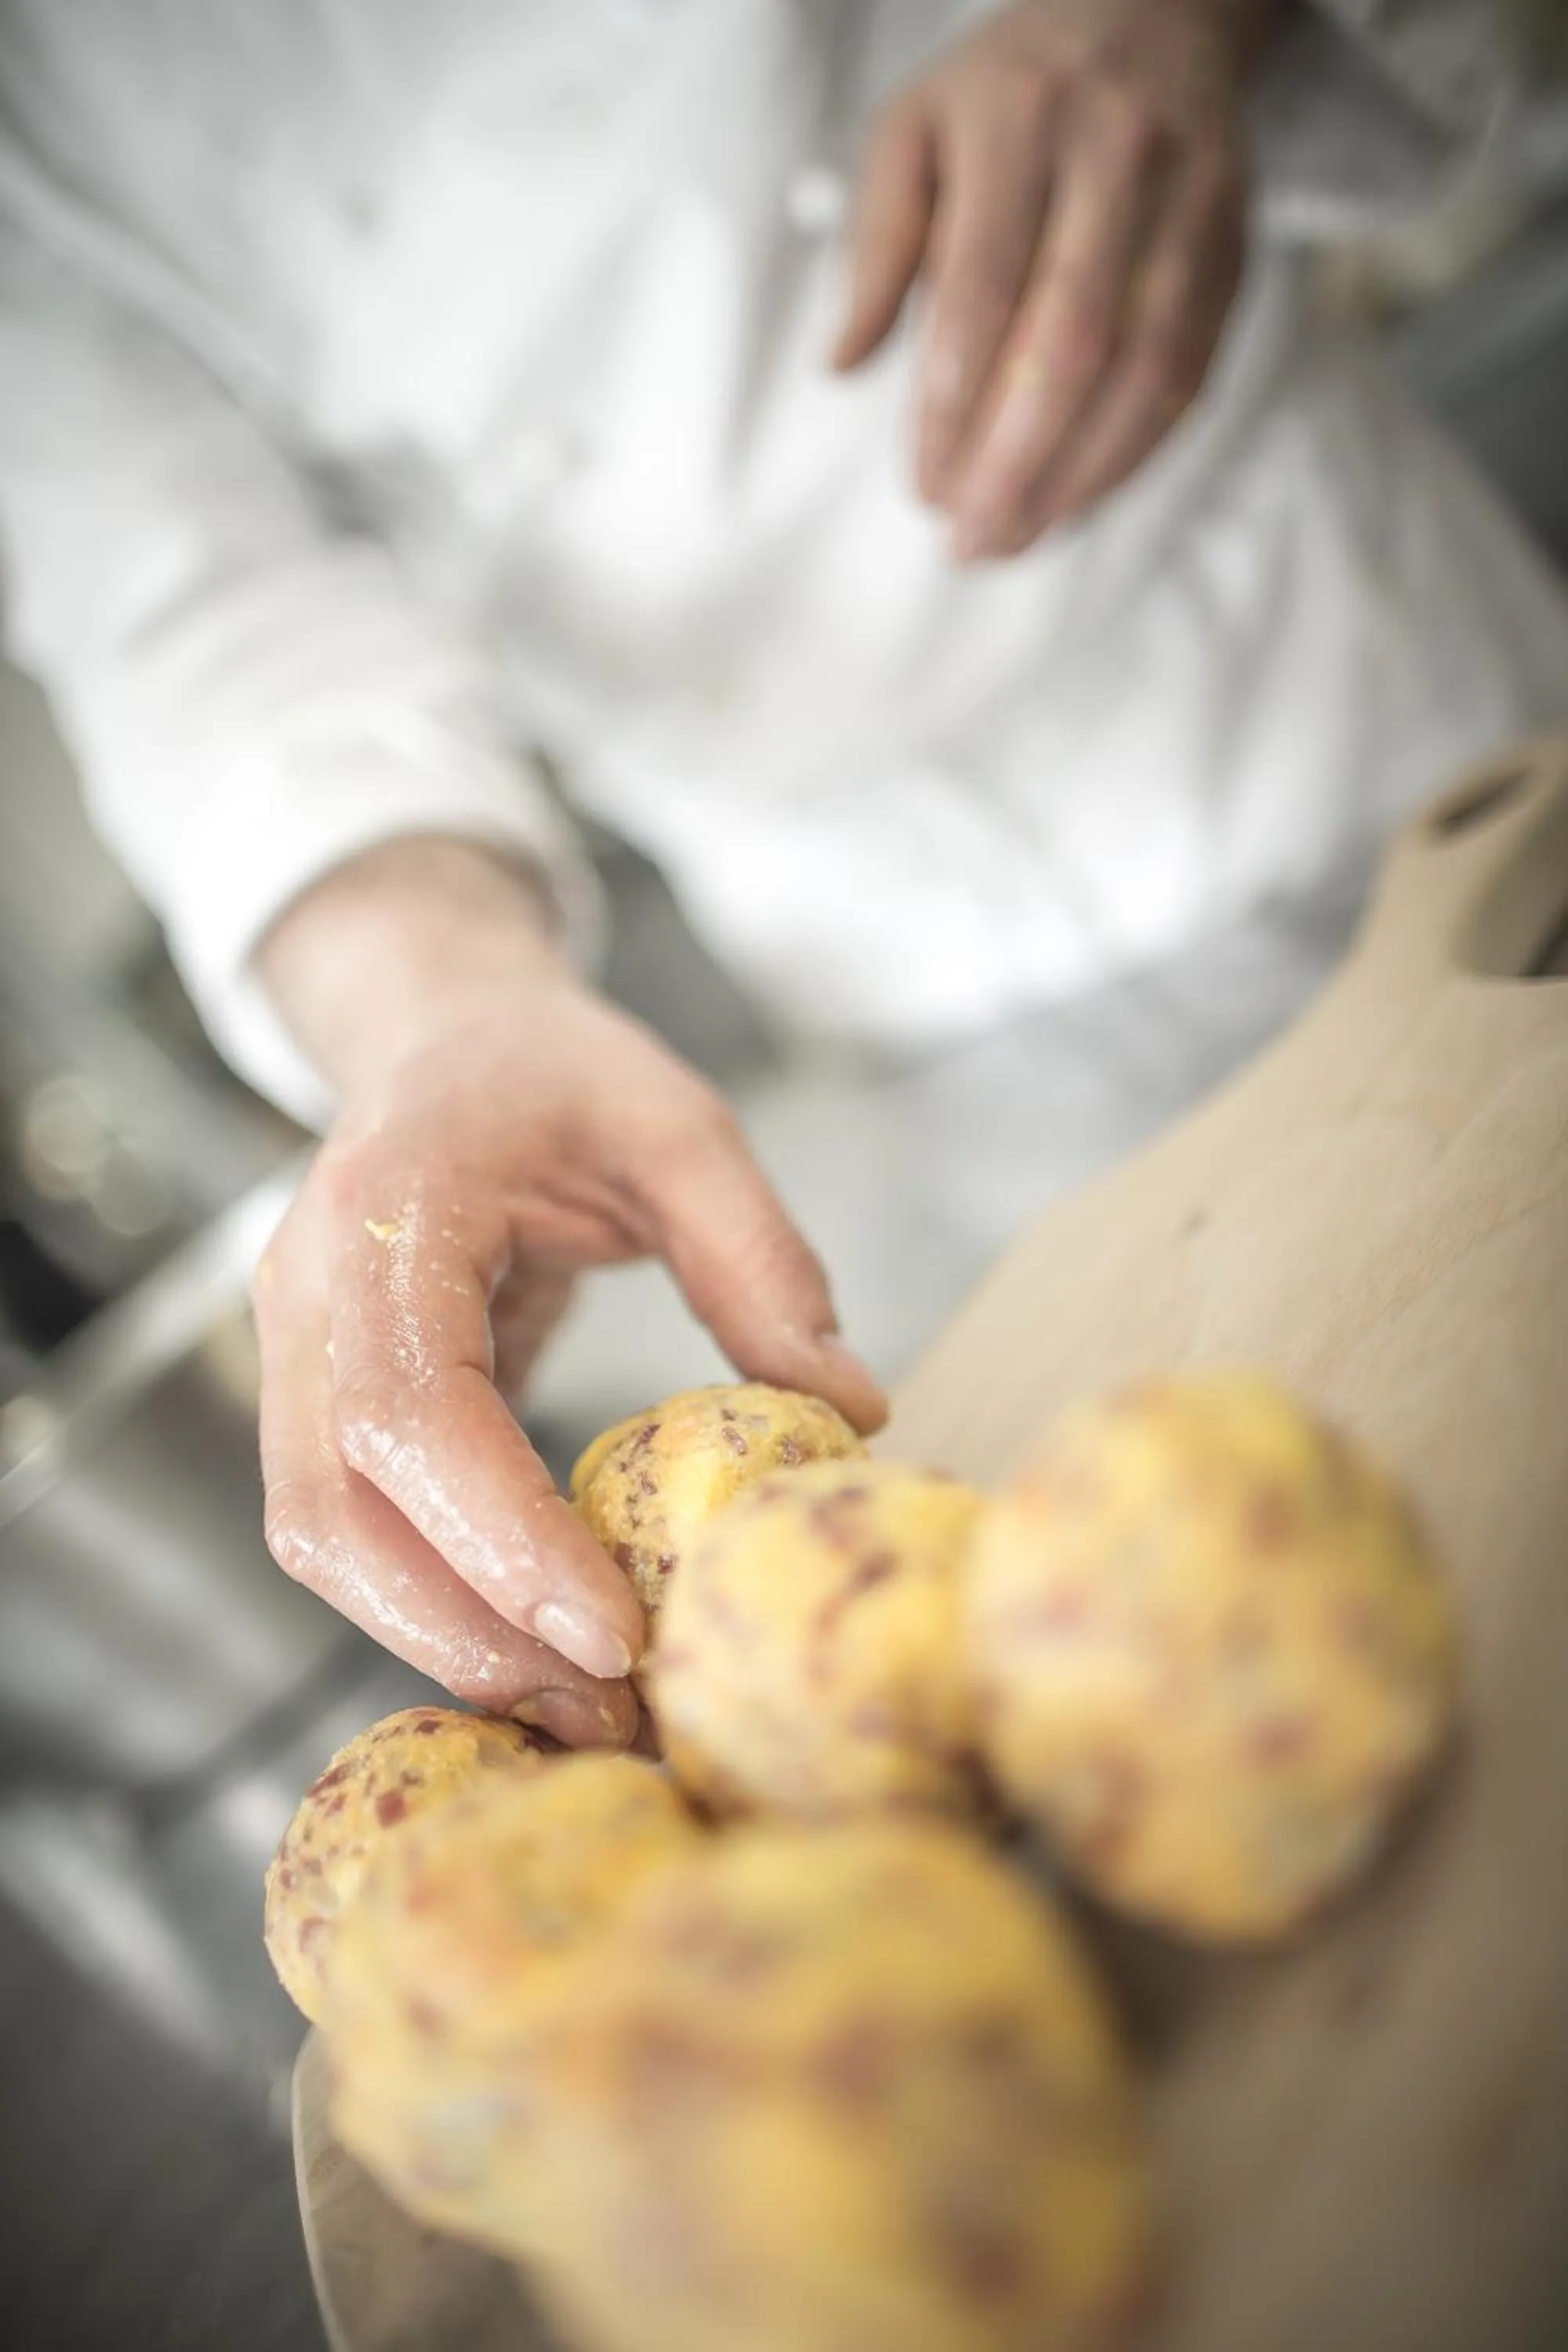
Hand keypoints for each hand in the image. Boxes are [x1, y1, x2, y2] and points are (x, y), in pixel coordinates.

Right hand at [253, 840, 885, 1747]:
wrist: (439, 1035)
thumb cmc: (554, 1071)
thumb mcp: (680, 1125)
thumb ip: (760, 1259)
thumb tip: (850, 1411)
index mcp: (391, 1201)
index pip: (410, 1404)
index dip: (499, 1534)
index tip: (612, 1631)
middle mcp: (307, 1284)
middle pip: (334, 1507)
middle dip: (468, 1630)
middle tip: (611, 1712)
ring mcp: (289, 1345)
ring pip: (319, 1539)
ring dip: (442, 1640)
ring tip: (584, 1710)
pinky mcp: (312, 1395)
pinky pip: (344, 1528)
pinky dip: (428, 1604)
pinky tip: (533, 1652)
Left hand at [834, 0, 1268, 557]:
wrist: (1153, 11)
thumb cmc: (1005, 93)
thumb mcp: (912, 130)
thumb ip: (875, 243)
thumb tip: (841, 364)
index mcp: (1019, 118)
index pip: (983, 284)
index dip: (953, 403)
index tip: (923, 488)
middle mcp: (1117, 150)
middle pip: (1070, 337)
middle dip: (1015, 461)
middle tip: (967, 542)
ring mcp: (1191, 196)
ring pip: (1144, 364)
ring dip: (1077, 475)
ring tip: (1016, 541)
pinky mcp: (1235, 242)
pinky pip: (1191, 369)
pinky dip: (1133, 452)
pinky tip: (1076, 503)